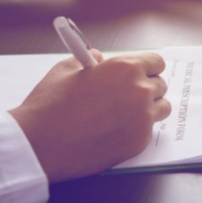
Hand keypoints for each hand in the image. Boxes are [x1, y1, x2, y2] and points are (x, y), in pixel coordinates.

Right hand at [9, 52, 170, 181]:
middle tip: (127, 95)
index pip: (156, 62)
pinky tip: (114, 130)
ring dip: (148, 109)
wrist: (40, 143)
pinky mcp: (139, 142)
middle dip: (146, 88)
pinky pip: (148, 131)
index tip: (140, 73)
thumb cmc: (50, 105)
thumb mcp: (68, 68)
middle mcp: (140, 91)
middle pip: (160, 85)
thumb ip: (92, 60)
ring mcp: (142, 118)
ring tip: (124, 113)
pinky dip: (136, 129)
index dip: (146, 68)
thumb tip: (102, 60)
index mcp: (126, 68)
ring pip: (161, 108)